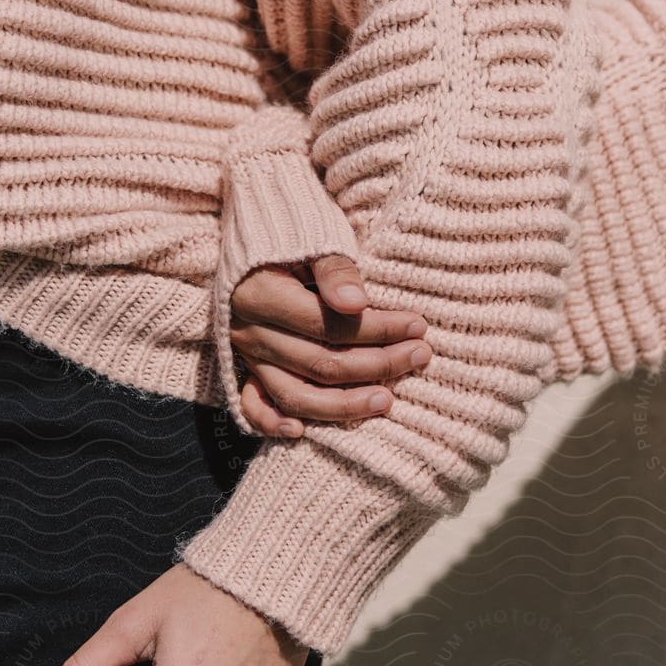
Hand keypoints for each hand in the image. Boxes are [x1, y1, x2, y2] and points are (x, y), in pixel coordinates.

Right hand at [231, 251, 431, 435]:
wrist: (252, 233)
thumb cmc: (290, 234)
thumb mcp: (313, 239)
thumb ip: (334, 271)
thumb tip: (357, 304)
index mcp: (262, 296)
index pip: (330, 326)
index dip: (378, 329)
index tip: (418, 325)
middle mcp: (250, 332)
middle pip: (321, 364)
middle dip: (377, 364)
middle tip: (420, 355)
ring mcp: (246, 355)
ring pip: (295, 395)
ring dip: (344, 405)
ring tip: (387, 400)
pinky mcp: (245, 368)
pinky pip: (254, 406)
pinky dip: (273, 423)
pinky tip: (302, 433)